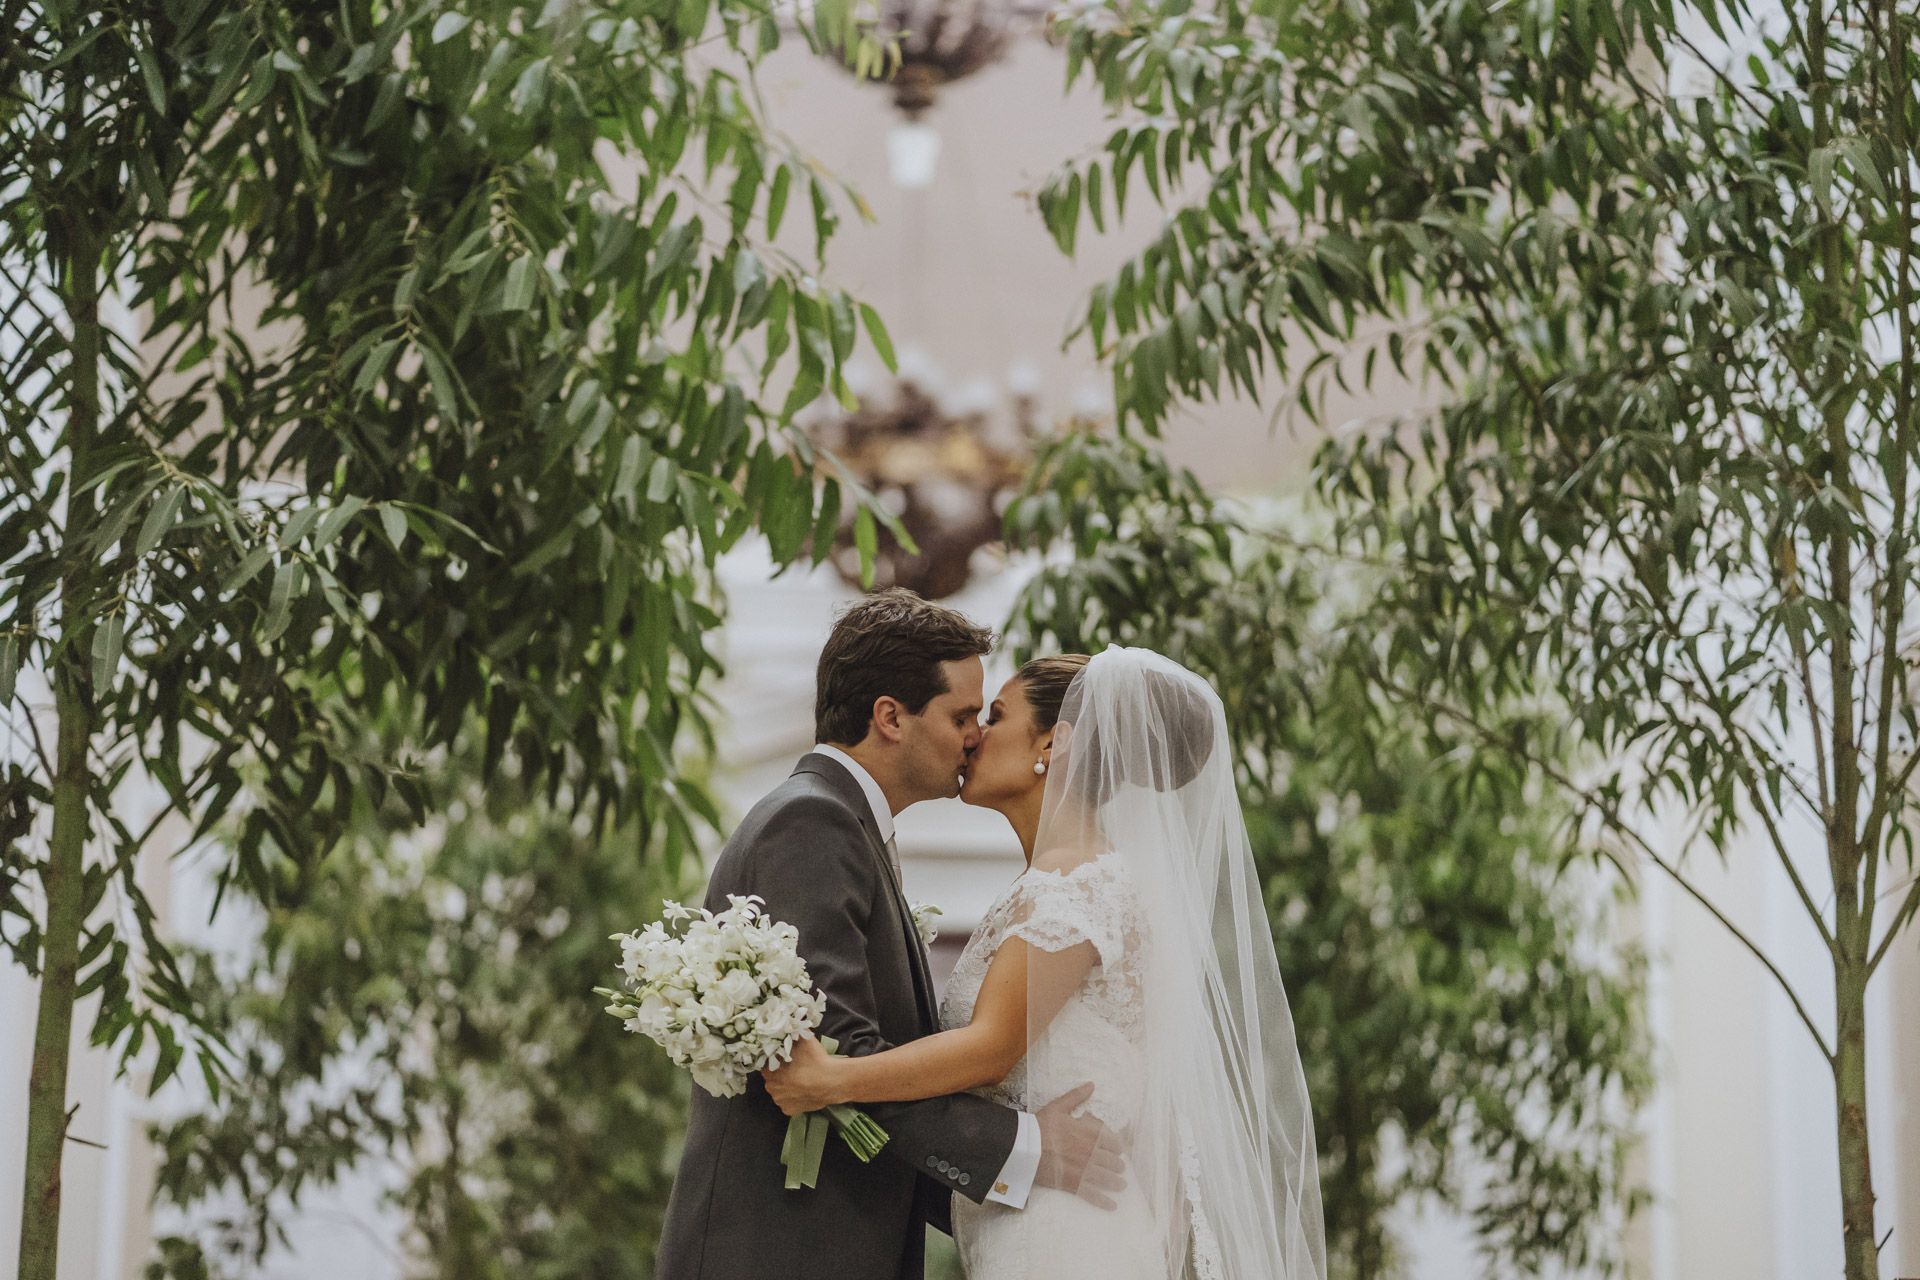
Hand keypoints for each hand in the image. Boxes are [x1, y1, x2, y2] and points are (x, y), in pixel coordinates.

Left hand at [762, 1036, 842, 1116]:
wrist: (831, 1081)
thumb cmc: (815, 1060)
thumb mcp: (803, 1039)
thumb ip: (791, 1033)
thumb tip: (786, 1026)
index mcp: (769, 1070)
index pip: (766, 1064)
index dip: (776, 1061)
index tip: (787, 1059)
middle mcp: (770, 1087)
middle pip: (773, 1079)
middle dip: (781, 1075)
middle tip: (796, 1069)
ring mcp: (779, 1101)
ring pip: (780, 1092)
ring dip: (787, 1087)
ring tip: (802, 1081)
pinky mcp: (789, 1111)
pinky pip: (788, 1103)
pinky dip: (794, 1099)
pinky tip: (804, 1091)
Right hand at [1034, 1082, 1126, 1209]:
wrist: (1025, 1146)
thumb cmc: (1041, 1125)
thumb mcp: (1059, 1106)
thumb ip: (1077, 1096)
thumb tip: (1092, 1084)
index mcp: (1090, 1133)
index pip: (1112, 1142)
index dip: (1117, 1147)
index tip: (1119, 1150)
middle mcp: (1091, 1152)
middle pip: (1112, 1162)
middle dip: (1118, 1165)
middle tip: (1120, 1169)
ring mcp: (1083, 1169)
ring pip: (1106, 1178)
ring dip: (1116, 1183)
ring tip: (1121, 1186)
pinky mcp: (1073, 1184)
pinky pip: (1093, 1195)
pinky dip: (1104, 1201)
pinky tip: (1112, 1206)